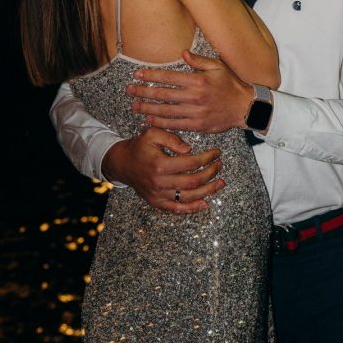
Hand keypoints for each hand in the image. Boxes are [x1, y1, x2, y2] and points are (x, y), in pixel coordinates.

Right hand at [102, 126, 223, 213]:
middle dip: (210, 173)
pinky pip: (177, 208)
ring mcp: (158, 195)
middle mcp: (160, 182)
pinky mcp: (157, 203)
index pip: (190, 163)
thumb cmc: (139, 146)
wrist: (122, 163)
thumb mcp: (153, 134)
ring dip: (207, 191)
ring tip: (220, 183)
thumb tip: (189, 149)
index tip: (216, 153)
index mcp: (160, 164)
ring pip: (188, 197)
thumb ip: (172, 138)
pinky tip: (205, 203)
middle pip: (193, 182)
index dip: (207, 158)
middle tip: (219, 166)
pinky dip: (192, 207)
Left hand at [128, 52, 251, 133]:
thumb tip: (182, 53)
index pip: (169, 77)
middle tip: (130, 91)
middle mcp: (195, 96)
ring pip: (166, 111)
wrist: (245, 107)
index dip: (151, 75)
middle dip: (144, 92)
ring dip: (148, 108)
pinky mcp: (198, 125)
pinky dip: (161, 122)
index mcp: (198, 80)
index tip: (138, 74)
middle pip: (163, 94)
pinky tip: (150, 120)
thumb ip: (199, 61)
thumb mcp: (218, 66)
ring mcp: (196, 112)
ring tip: (134, 106)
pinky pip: (175, 124)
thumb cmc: (231, 84)